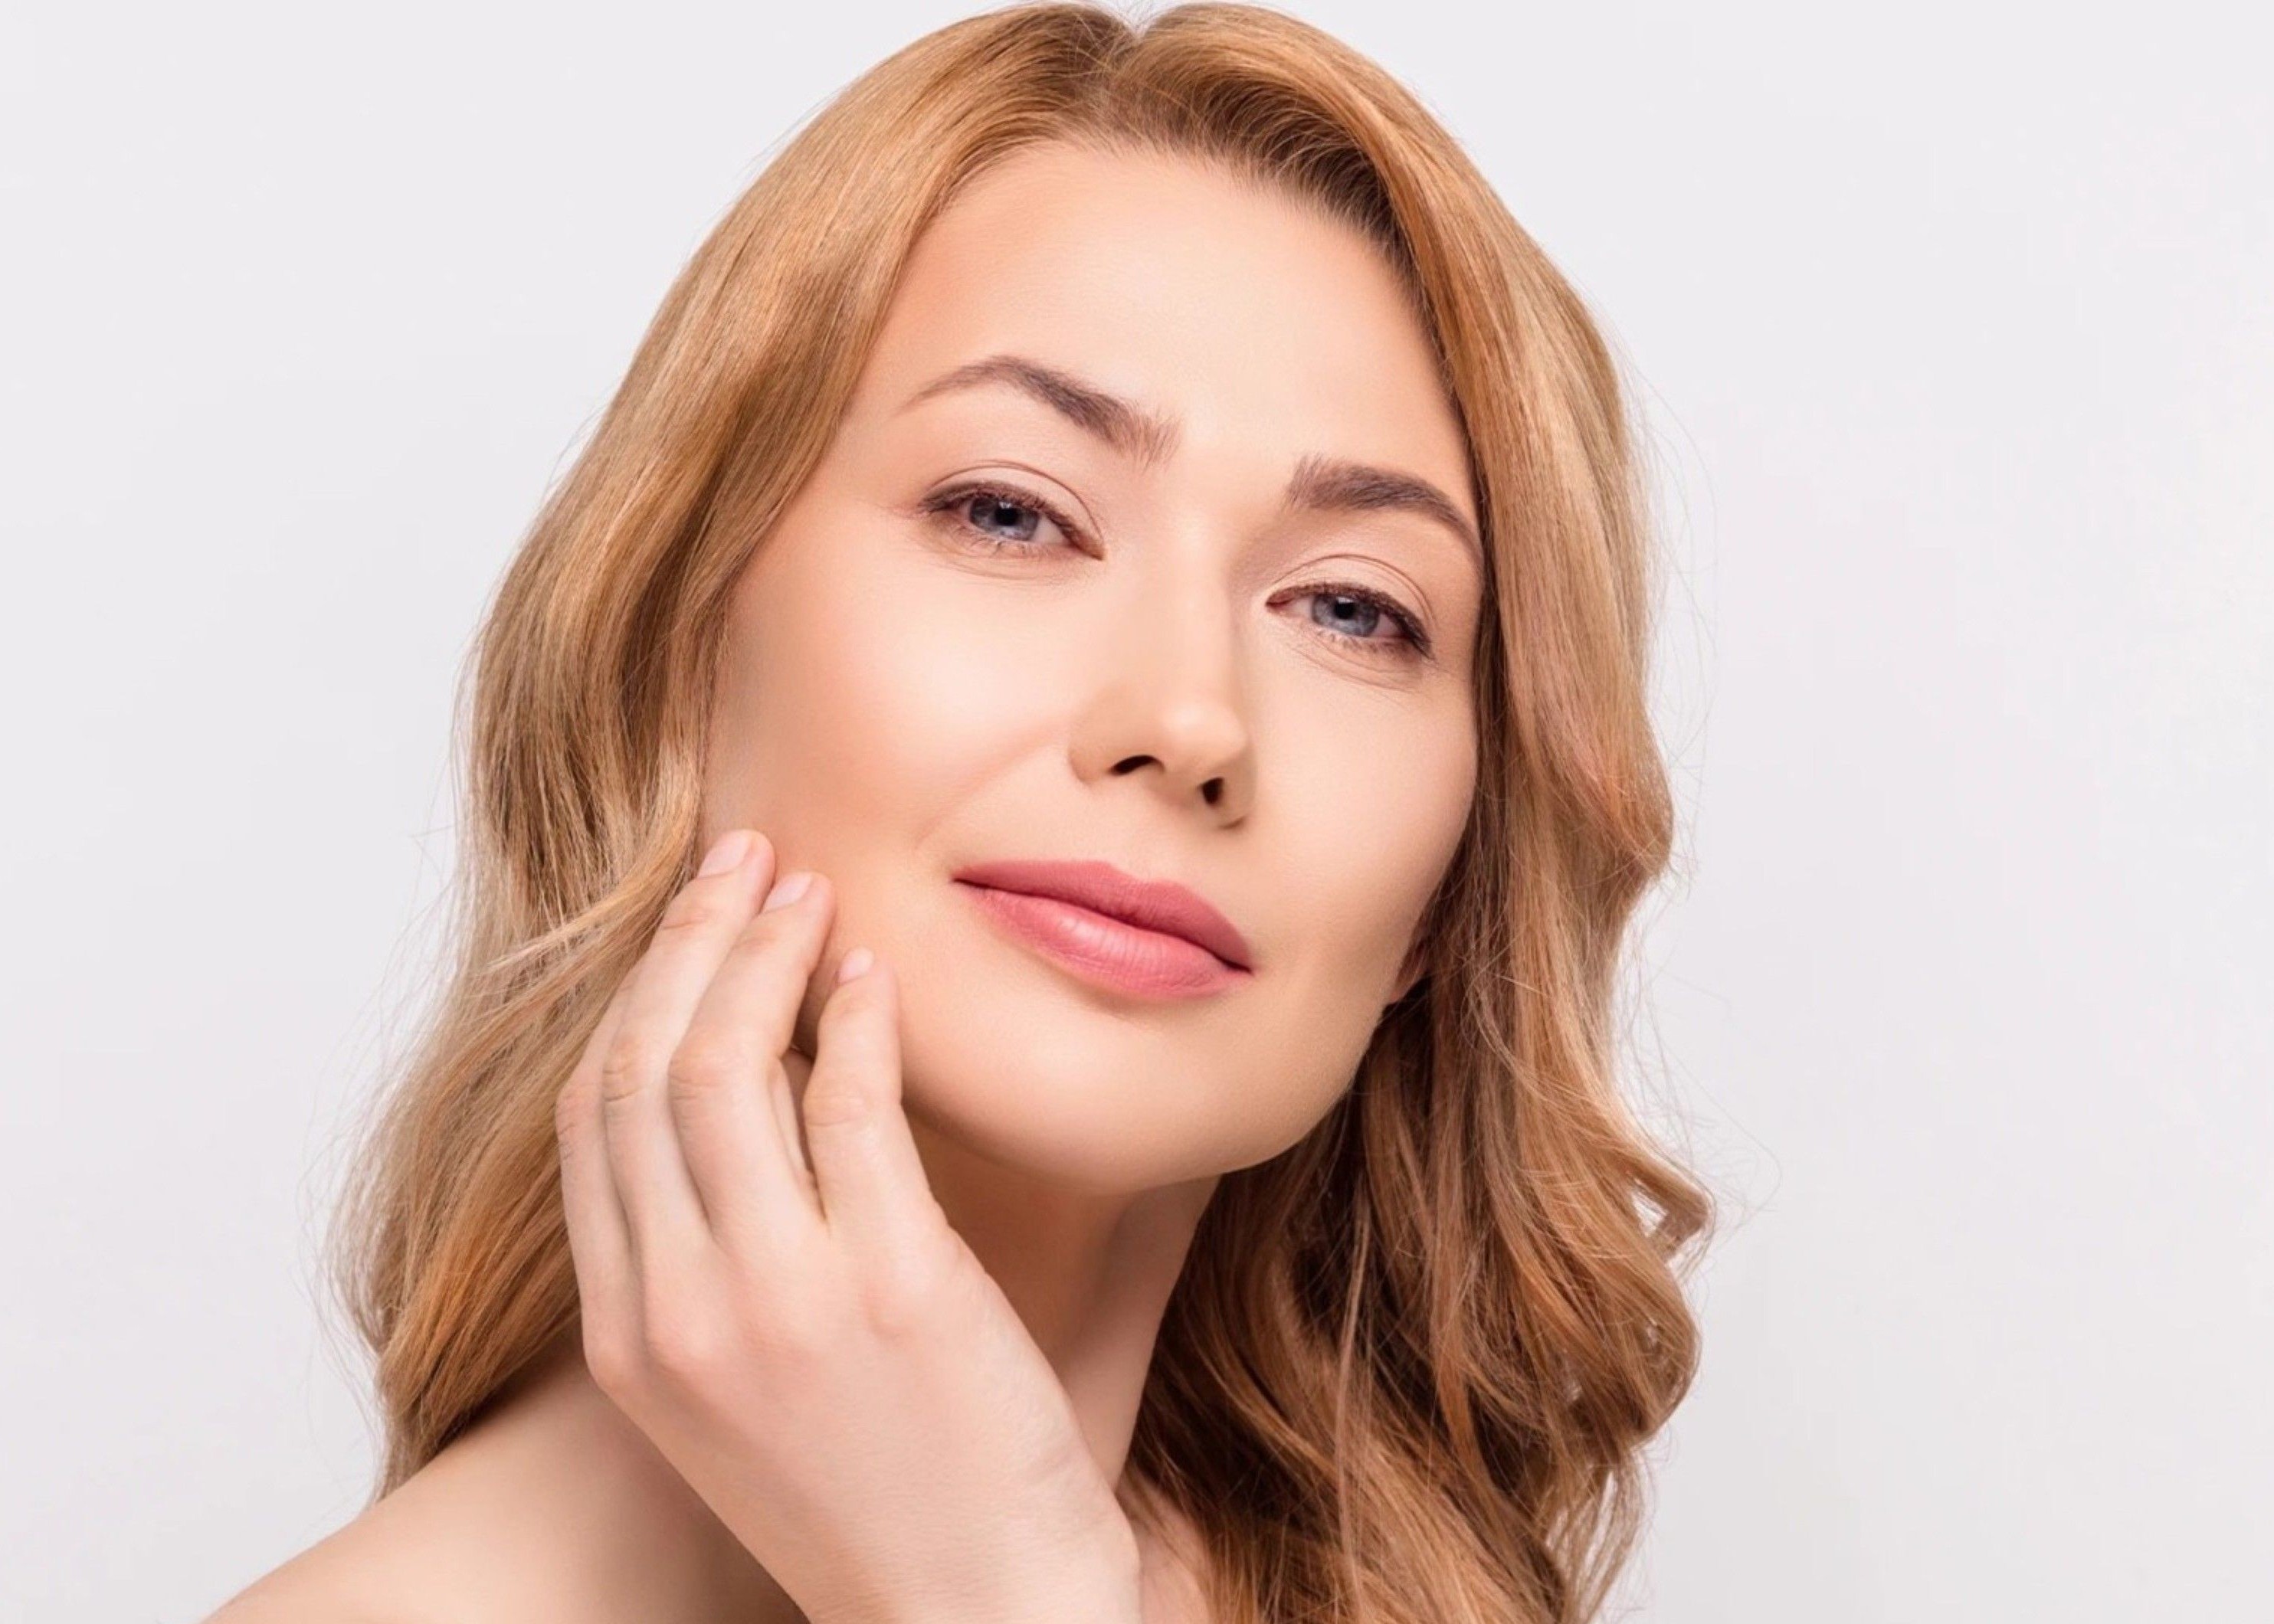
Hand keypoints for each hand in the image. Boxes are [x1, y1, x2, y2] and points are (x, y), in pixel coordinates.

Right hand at [553, 828, 1144, 1623]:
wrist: (974, 1607)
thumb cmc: (875, 1495)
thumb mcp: (737, 1397)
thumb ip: (710, 1268)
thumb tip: (746, 1109)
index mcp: (628, 1340)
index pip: (590, 1125)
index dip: (633, 1000)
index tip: (687, 927)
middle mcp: (679, 1311)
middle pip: (642, 1072)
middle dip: (688, 944)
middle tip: (742, 864)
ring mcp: (778, 1296)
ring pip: (727, 1069)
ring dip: (765, 956)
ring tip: (809, 894)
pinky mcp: (890, 1283)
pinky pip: (849, 1104)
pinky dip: (855, 1019)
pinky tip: (873, 976)